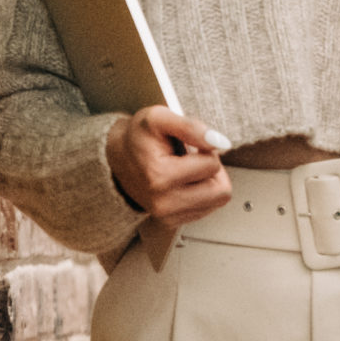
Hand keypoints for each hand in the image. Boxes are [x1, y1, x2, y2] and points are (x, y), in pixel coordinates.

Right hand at [105, 106, 231, 227]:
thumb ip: (191, 127)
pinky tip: (184, 183)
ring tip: (188, 171)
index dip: (206, 150)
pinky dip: (202, 194)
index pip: (212, 165)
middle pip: (221, 191)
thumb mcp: (159, 118)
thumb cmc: (139, 137)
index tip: (188, 146)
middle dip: (212, 171)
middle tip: (194, 160)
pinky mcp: (171, 222)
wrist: (118, 157)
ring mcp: (166, 216)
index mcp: (159, 177)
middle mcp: (162, 203)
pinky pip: (207, 209)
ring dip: (209, 182)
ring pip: (217, 201)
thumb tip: (221, 142)